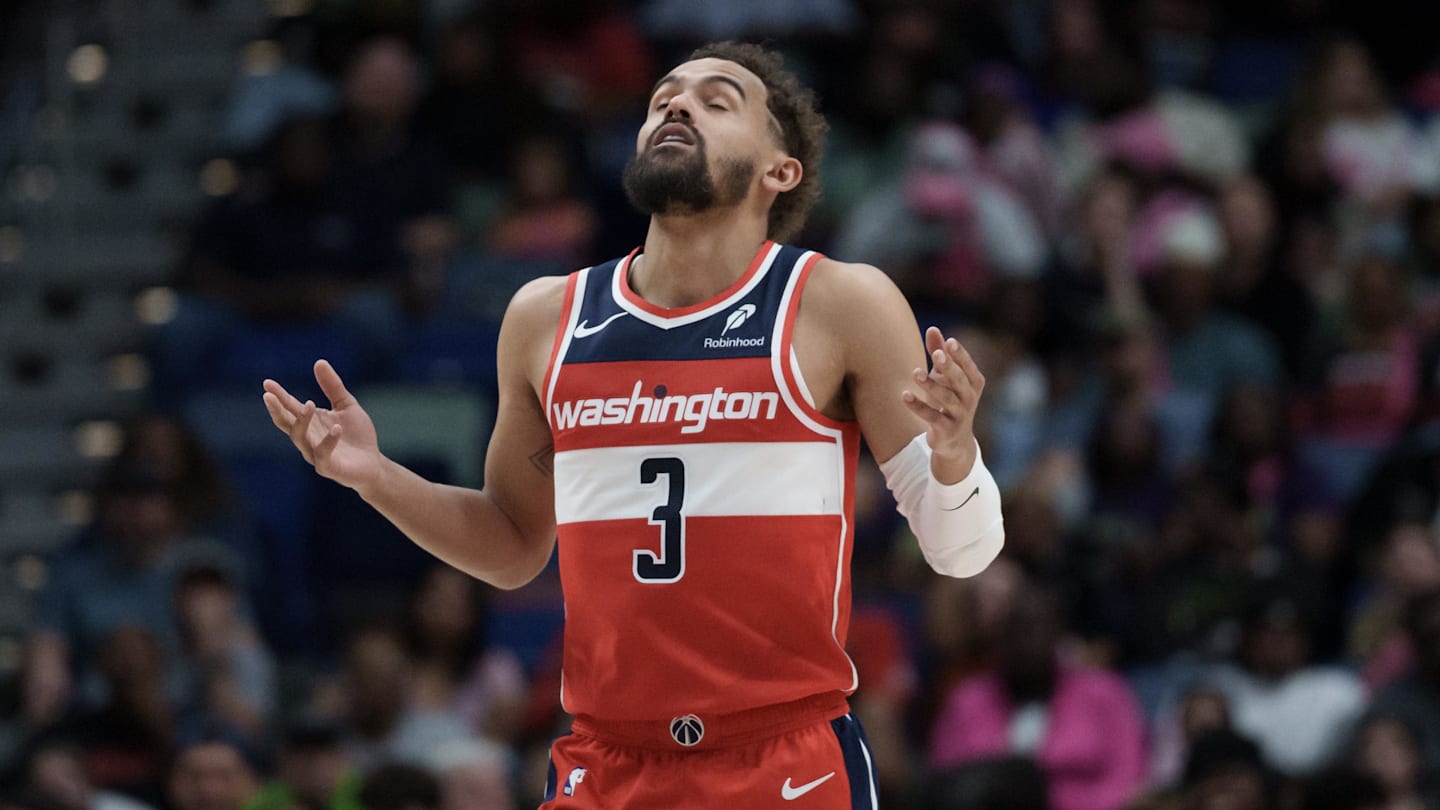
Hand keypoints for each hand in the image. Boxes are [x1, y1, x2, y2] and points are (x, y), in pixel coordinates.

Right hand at [262, 359, 382, 492]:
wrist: (373, 463)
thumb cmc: (357, 435)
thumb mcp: (346, 405)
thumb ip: (333, 386)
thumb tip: (319, 361)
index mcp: (310, 422)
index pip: (290, 408)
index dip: (278, 396)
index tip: (267, 383)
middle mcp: (308, 438)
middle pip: (286, 424)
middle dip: (277, 410)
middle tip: (268, 396)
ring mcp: (315, 454)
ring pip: (300, 438)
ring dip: (302, 421)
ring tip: (309, 404)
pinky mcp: (328, 467)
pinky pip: (323, 454)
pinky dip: (329, 441)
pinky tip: (337, 428)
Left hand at [901, 326, 984, 481]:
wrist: (954, 440)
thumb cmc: (949, 399)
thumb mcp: (945, 377)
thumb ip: (939, 353)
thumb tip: (932, 329)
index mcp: (973, 382)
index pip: (968, 366)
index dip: (960, 355)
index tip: (949, 342)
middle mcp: (969, 398)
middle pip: (959, 381)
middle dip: (949, 367)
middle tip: (936, 354)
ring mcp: (959, 415)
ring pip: (946, 399)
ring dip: (931, 385)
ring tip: (915, 373)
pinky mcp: (946, 430)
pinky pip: (932, 417)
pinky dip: (918, 406)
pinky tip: (905, 396)